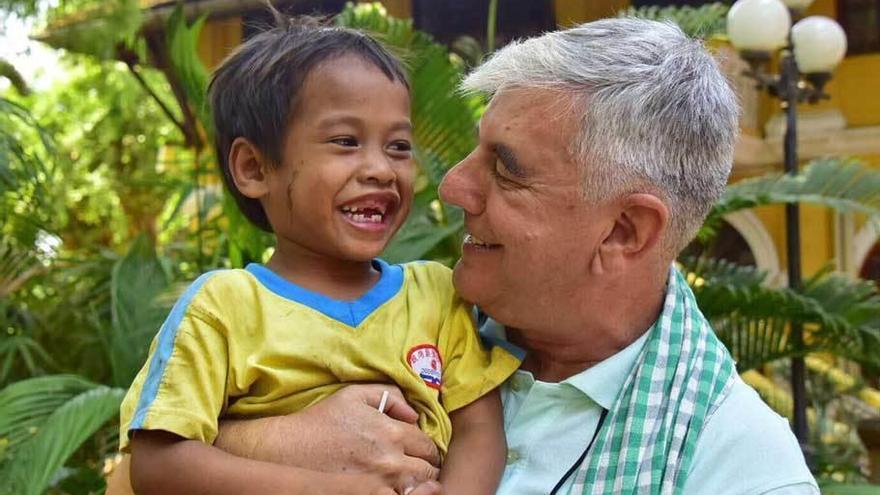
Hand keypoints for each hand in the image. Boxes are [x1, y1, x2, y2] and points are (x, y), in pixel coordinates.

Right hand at [214, 384, 439, 492]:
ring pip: (417, 490)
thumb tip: (413, 415)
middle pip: (428, 471)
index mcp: (392, 432)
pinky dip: (399, 494)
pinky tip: (389, 488)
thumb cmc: (322, 420)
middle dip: (424, 467)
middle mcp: (391, 460)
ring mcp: (379, 484)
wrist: (289, 448)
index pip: (429, 446)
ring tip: (404, 479)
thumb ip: (390, 396)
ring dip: (415, 484)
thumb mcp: (354, 394)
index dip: (426, 449)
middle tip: (414, 467)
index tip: (418, 452)